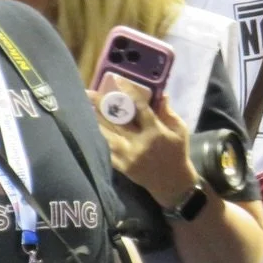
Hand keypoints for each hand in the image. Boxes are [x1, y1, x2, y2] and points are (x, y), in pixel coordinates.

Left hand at [89, 74, 197, 208]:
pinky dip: (96, 138)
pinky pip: (105, 149)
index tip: (117, 80)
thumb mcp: (180, 131)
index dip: (129, 93)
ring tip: (82, 108)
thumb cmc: (178, 152)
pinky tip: (87, 129)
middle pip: (117, 120)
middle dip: (101, 105)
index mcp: (155, 132)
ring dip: (94, 120)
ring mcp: (128, 155)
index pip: (140, 108)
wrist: (172, 182)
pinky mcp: (121, 165)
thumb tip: (161, 94)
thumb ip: (169, 113)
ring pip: (106, 134)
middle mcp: (139, 142)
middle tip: (87, 93)